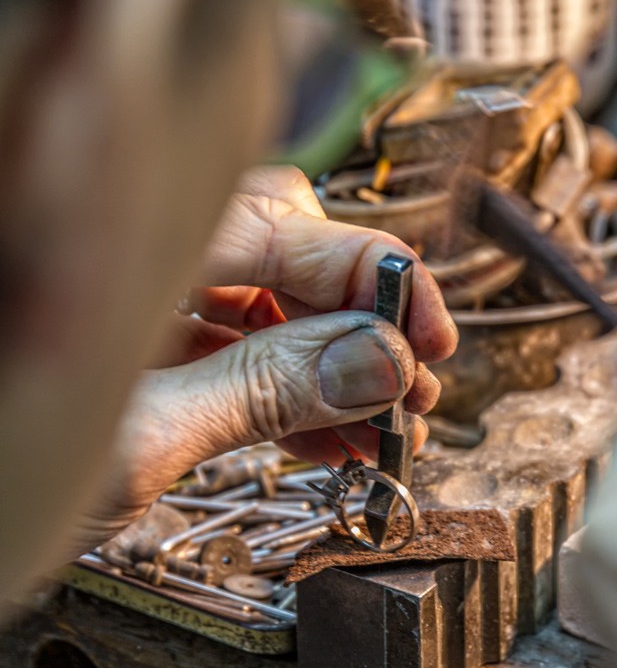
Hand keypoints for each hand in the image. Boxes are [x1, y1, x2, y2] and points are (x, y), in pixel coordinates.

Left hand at [71, 166, 456, 553]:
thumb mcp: (142, 433)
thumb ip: (262, 391)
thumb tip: (376, 362)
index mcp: (139, 243)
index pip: (297, 232)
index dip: (377, 284)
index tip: (427, 341)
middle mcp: (152, 258)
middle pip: (293, 262)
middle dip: (363, 327)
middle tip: (412, 388)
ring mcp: (155, 306)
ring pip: (274, 315)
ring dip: (339, 370)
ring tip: (386, 427)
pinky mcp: (159, 355)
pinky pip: (244, 359)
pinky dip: (294, 397)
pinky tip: (338, 436)